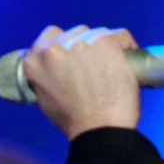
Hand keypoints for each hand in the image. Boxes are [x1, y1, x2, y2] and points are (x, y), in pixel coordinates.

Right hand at [20, 25, 140, 138]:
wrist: (100, 129)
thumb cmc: (74, 121)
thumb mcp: (46, 99)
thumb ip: (46, 77)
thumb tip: (57, 71)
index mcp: (35, 61)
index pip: (49, 37)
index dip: (64, 47)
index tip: (74, 58)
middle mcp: (55, 47)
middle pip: (73, 34)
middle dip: (83, 47)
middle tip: (93, 67)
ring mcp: (81, 43)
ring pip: (96, 33)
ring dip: (103, 47)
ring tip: (111, 67)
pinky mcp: (106, 43)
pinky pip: (121, 35)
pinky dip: (126, 46)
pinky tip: (128, 59)